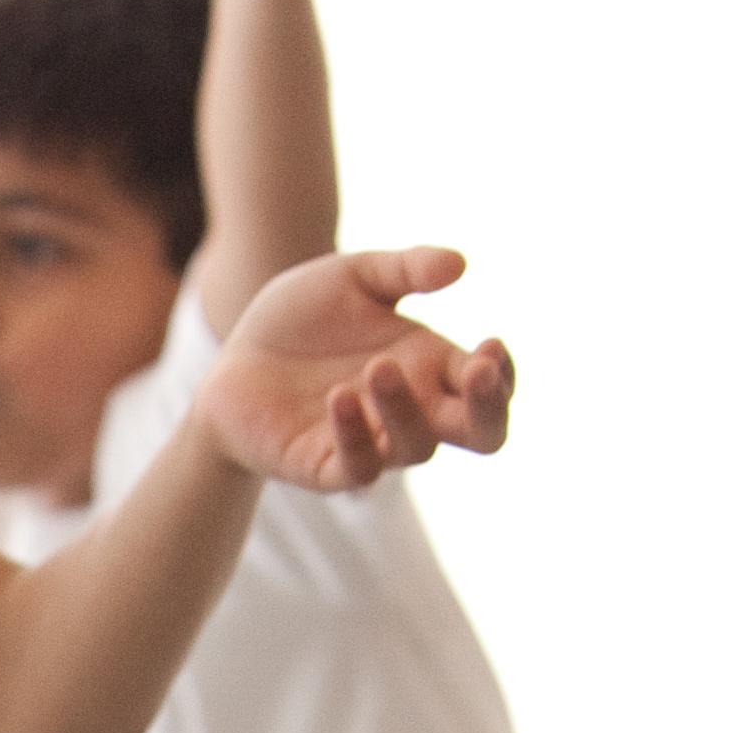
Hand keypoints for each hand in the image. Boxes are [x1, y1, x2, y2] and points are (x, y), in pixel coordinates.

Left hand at [204, 248, 513, 490]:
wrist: (230, 359)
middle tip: (479, 372)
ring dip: (405, 407)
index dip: (502, 374)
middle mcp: (411, 410)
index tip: (490, 345)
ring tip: (380, 365)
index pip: (488, 385)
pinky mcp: (326, 466)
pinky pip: (358, 468)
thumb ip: (405, 269)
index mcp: (430, 365)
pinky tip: (341, 395)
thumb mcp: (354, 277)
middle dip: (488, 408)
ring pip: (418, 448)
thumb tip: (460, 264)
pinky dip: (355, 434)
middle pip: (479, 433)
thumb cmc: (300, 319)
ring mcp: (373, 442)